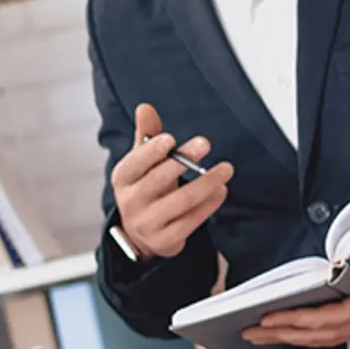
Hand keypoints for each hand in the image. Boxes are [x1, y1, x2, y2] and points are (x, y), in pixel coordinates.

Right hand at [110, 103, 233, 260]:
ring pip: (180, 202)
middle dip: (183, 161)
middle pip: (158, 180)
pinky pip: (191, 221)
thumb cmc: (145, 188)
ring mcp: (147, 223)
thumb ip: (147, 136)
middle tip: (204, 143)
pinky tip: (221, 191)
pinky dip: (209, 205)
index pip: (134, 164)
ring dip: (206, 183)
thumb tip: (145, 108)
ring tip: (226, 169)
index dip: (151, 152)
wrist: (141, 232)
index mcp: (123, 178)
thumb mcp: (142, 162)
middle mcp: (131, 201)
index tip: (171, 139)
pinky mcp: (165, 240)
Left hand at [244, 242, 349, 347]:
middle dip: (279, 335)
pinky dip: (305, 336)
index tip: (266, 319)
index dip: (292, 321)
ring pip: (318, 339)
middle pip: (313, 335)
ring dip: (288, 338)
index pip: (321, 320)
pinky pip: (328, 335)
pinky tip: (293, 333)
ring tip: (261, 335)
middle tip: (248, 332)